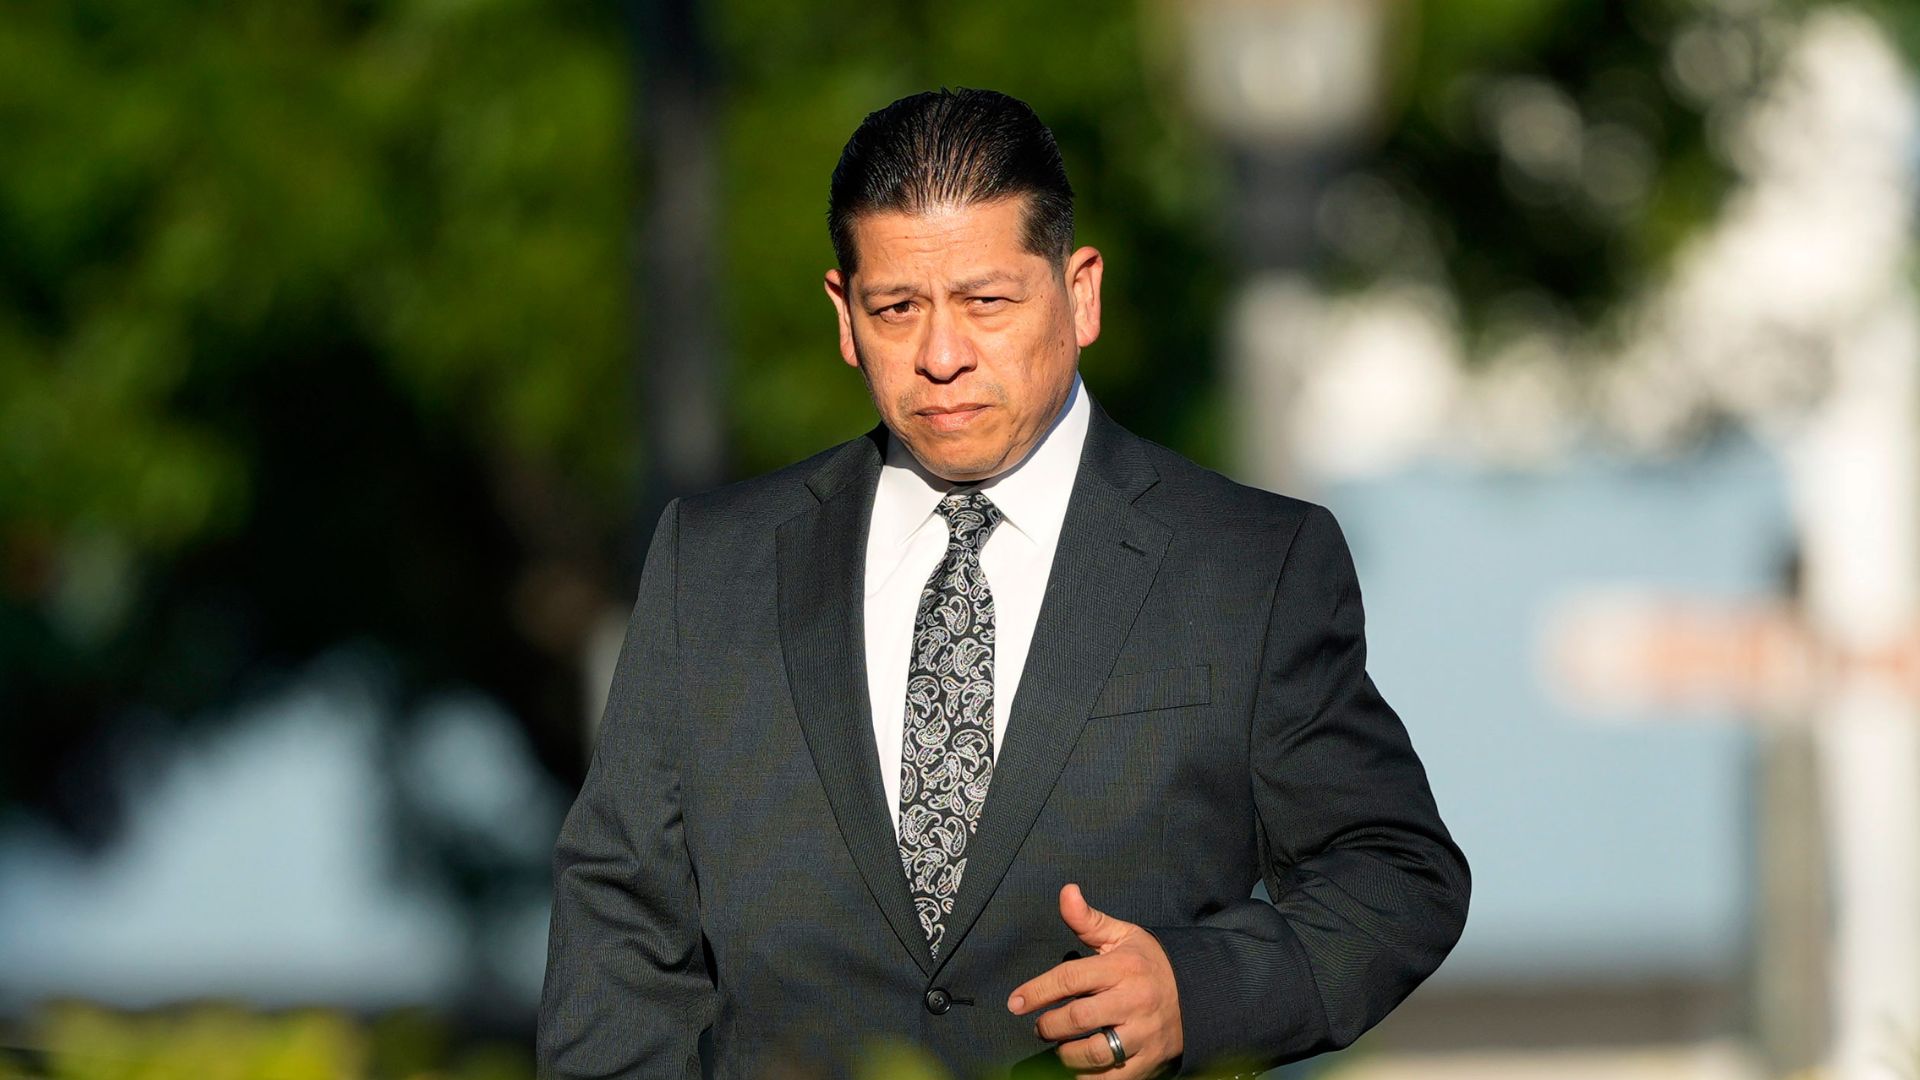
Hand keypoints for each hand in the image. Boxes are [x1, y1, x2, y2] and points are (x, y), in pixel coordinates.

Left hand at [1007, 883, 1183, 1076]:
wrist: (1199, 993)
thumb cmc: (1149, 963)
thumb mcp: (1123, 935)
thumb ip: (1088, 920)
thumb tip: (1066, 892)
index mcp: (1123, 967)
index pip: (1070, 978)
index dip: (1037, 991)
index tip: (1015, 1003)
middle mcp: (1133, 1001)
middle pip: (1078, 1018)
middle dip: (1049, 1026)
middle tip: (1040, 1026)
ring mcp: (1143, 1034)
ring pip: (1093, 1053)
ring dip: (1065, 1054)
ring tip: (1059, 1046)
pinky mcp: (1149, 1061)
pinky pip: (1111, 1078)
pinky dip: (1087, 1077)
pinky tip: (1077, 1068)